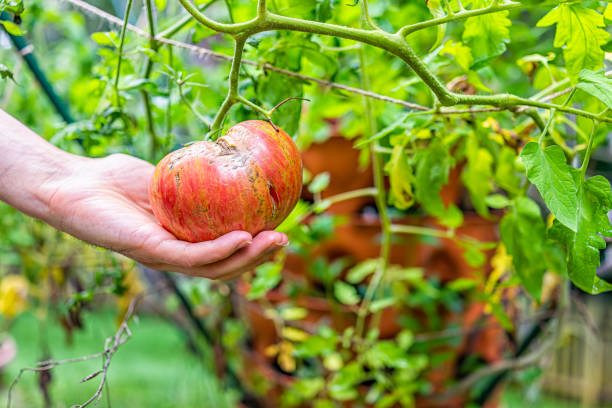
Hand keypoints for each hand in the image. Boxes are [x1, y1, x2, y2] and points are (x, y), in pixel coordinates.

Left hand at [43, 153, 287, 278]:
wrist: (74, 184)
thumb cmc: (114, 180)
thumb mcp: (164, 179)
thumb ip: (190, 181)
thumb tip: (221, 162)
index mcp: (181, 241)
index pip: (223, 253)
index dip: (253, 247)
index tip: (278, 227)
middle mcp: (175, 255)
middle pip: (225, 267)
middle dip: (259, 258)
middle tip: (284, 240)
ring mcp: (163, 256)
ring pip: (214, 269)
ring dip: (248, 258)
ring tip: (274, 242)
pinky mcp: (151, 251)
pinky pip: (192, 256)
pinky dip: (221, 250)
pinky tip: (242, 238)